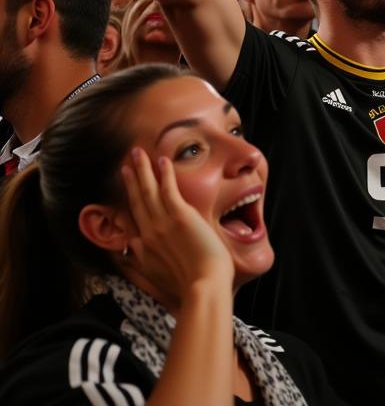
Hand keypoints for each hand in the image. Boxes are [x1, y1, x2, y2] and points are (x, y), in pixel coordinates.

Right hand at [121, 147, 232, 297]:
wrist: (204, 285)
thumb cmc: (190, 284)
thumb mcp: (158, 274)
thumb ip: (146, 258)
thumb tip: (135, 245)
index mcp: (145, 247)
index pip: (134, 217)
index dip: (128, 199)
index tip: (126, 186)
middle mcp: (149, 233)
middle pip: (137, 200)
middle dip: (131, 180)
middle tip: (126, 163)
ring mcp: (162, 223)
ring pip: (148, 191)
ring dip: (142, 170)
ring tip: (137, 153)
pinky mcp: (179, 216)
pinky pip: (168, 189)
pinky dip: (164, 174)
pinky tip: (162, 160)